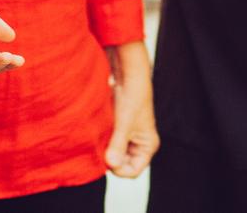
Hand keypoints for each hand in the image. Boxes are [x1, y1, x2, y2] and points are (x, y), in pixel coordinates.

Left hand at [104, 42, 158, 177]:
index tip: (107, 158)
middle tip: (101, 147)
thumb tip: (111, 164)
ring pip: (115, 154)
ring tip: (101, 137)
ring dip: (106, 149)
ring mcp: (129, 137)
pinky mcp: (119, 129)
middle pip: (123, 164)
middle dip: (112, 158)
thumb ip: (117, 145)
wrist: (128, 75)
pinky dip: (103, 141)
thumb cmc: (132, 97)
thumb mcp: (124, 124)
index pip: (133, 171)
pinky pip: (110, 143)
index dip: (119, 169)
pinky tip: (99, 132)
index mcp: (148, 146)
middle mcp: (139, 144)